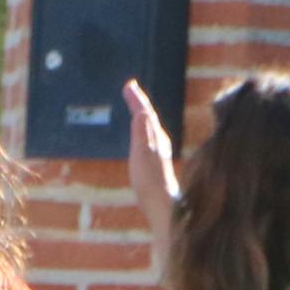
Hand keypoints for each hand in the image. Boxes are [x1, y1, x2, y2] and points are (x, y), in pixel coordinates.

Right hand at [123, 79, 178, 217]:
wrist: (161, 203)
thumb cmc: (149, 181)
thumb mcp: (142, 154)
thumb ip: (142, 133)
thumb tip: (142, 112)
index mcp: (155, 136)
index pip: (145, 112)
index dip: (136, 99)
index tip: (128, 85)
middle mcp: (159, 141)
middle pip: (148, 116)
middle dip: (138, 102)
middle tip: (129, 90)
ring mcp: (158, 152)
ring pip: (150, 126)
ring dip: (141, 114)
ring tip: (135, 107)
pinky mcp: (155, 162)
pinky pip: (148, 137)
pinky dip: (143, 129)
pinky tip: (143, 136)